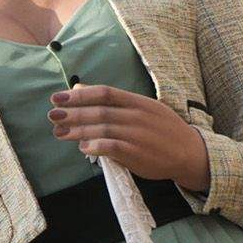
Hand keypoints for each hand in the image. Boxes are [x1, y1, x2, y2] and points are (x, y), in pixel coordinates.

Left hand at [48, 82, 208, 189]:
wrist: (190, 153)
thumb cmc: (162, 130)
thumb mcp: (142, 108)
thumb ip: (113, 101)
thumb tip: (81, 88)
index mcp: (137, 101)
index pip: (104, 93)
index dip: (79, 95)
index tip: (58, 97)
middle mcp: (137, 115)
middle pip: (99, 112)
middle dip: (73, 113)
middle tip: (53, 115)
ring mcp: (138, 134)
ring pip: (103, 129)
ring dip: (78, 131)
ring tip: (59, 132)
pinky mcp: (138, 154)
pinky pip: (113, 148)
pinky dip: (97, 146)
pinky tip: (83, 148)